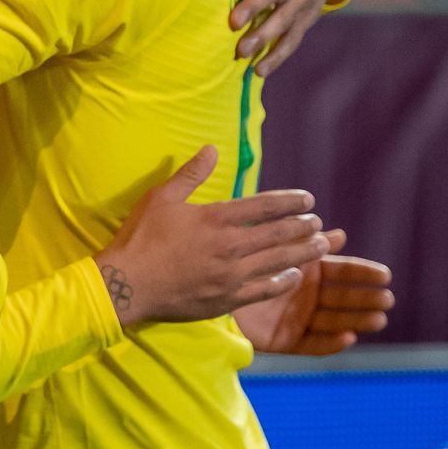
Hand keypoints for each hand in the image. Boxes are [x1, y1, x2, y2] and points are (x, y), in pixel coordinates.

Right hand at [94, 146, 329, 327]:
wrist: (127, 284)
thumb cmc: (140, 238)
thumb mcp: (161, 197)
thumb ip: (190, 174)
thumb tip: (211, 149)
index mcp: (216, 218)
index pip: (265, 206)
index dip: (290, 201)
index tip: (307, 200)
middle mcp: (230, 246)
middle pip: (279, 234)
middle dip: (303, 227)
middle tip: (318, 223)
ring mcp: (231, 276)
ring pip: (279, 262)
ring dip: (303, 253)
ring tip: (321, 246)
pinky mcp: (227, 299)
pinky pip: (265, 290)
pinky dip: (283, 282)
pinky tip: (293, 276)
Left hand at [235, 229, 393, 354]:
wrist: (204, 284)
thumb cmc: (237, 258)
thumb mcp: (273, 246)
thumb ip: (304, 241)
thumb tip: (339, 234)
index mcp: (305, 270)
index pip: (341, 270)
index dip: (362, 272)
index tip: (385, 274)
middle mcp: (305, 295)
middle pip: (342, 297)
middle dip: (366, 298)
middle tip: (387, 298)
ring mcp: (296, 318)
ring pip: (332, 321)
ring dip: (357, 320)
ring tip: (379, 319)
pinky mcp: (283, 341)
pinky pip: (309, 345)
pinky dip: (328, 343)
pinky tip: (347, 339)